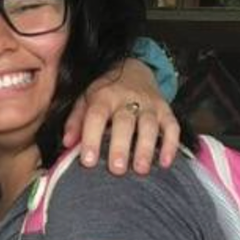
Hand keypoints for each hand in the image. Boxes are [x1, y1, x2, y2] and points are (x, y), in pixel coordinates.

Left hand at [63, 59, 179, 174]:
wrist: (134, 69)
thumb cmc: (105, 92)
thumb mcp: (85, 100)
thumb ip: (75, 121)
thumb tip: (67, 143)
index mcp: (103, 97)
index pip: (96, 116)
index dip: (92, 138)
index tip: (88, 161)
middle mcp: (127, 99)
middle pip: (125, 122)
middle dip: (121, 146)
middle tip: (117, 169)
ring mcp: (149, 104)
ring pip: (149, 125)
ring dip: (146, 148)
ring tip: (140, 169)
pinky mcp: (166, 110)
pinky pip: (172, 126)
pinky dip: (171, 145)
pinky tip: (165, 163)